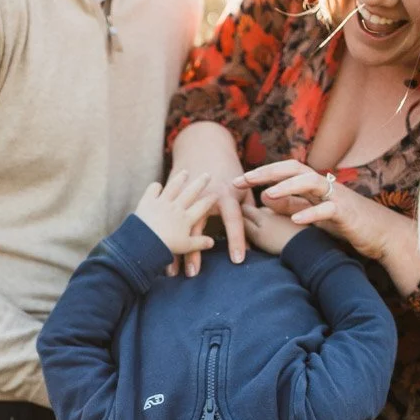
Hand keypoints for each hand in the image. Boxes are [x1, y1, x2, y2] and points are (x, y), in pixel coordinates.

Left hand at [135, 171, 215, 257]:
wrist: (145, 241)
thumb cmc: (166, 246)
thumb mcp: (186, 246)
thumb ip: (200, 243)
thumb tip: (212, 242)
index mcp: (186, 219)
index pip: (201, 207)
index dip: (210, 200)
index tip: (216, 194)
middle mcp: (176, 207)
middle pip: (191, 192)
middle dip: (200, 183)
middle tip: (207, 174)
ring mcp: (162, 202)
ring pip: (173, 187)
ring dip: (180, 179)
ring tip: (185, 172)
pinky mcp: (148, 201)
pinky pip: (153, 190)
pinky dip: (156, 186)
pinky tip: (158, 185)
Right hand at [169, 119, 251, 274]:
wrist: (204, 145)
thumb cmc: (229, 170)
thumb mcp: (245, 186)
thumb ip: (251, 209)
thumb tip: (260, 232)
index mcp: (227, 194)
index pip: (234, 221)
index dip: (237, 241)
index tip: (237, 261)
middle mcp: (205, 195)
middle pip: (199, 227)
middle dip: (194, 251)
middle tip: (194, 275)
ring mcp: (188, 195)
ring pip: (180, 226)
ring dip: (175, 249)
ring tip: (172, 271)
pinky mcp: (175, 195)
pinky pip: (168, 220)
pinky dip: (164, 237)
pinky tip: (158, 253)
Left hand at [236, 161, 389, 262]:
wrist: (381, 233)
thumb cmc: (345, 222)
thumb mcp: (313, 212)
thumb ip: (291, 204)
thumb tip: (264, 198)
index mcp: (314, 185)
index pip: (284, 171)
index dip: (260, 174)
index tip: (237, 182)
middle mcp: (324, 185)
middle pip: (293, 169)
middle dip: (267, 173)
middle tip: (243, 180)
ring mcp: (336, 197)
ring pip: (310, 183)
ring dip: (287, 187)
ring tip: (267, 194)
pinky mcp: (346, 213)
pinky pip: (327, 209)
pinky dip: (311, 213)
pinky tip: (295, 220)